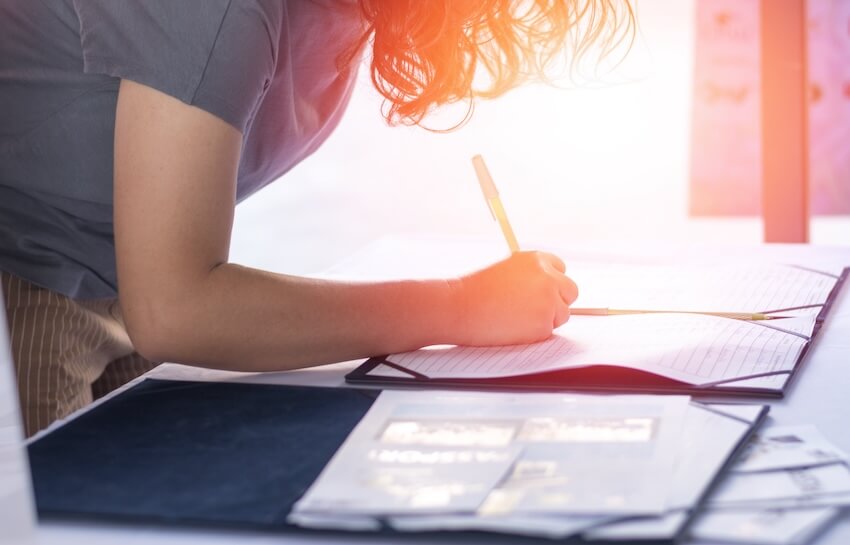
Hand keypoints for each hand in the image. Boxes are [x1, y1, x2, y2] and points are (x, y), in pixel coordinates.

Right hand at [451, 251, 578, 345]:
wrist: (459, 308)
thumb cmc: (475, 291)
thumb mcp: (507, 269)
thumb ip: (530, 275)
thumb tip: (548, 288)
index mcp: (536, 259)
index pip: (561, 270)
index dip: (551, 283)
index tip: (542, 291)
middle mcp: (547, 277)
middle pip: (570, 292)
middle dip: (557, 301)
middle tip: (534, 309)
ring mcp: (548, 301)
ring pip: (562, 314)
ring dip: (546, 319)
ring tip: (517, 318)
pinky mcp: (544, 324)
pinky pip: (548, 332)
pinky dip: (534, 334)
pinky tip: (513, 327)